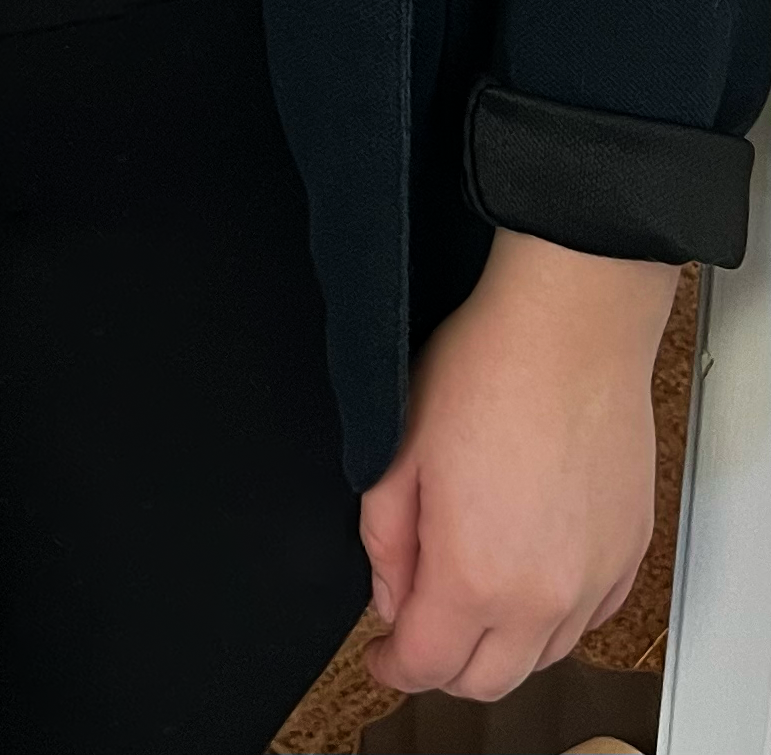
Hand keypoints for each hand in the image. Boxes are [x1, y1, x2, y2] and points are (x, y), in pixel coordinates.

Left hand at [359, 231, 675, 702]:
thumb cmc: (487, 370)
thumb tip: (391, 591)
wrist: (570, 328)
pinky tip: (532, 574)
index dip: (392, 666)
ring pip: (544, 657)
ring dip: (503, 645)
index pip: (427, 666)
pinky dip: (556, 616)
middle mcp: (541, 596)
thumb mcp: (398, 450)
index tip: (382, 653)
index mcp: (474, 576)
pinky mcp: (628, 552)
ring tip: (476, 596)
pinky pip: (591, 618)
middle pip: (488, 682)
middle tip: (422, 627)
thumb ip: (384, 539)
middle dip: (445, 667)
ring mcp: (594, 579)